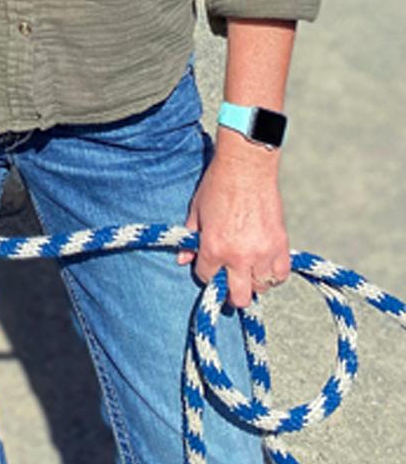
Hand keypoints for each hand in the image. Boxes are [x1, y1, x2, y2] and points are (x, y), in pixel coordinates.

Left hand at [177, 135, 290, 308]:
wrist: (246, 166)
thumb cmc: (218, 184)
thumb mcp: (196, 211)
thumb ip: (190, 238)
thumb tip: (182, 259)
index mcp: (214, 248)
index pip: (207, 277)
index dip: (205, 272)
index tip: (208, 265)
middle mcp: (238, 257)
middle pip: (238, 297)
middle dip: (230, 293)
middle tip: (230, 283)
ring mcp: (262, 253)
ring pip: (260, 287)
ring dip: (253, 280)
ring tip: (247, 268)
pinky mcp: (280, 245)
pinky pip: (280, 275)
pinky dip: (273, 274)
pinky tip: (265, 265)